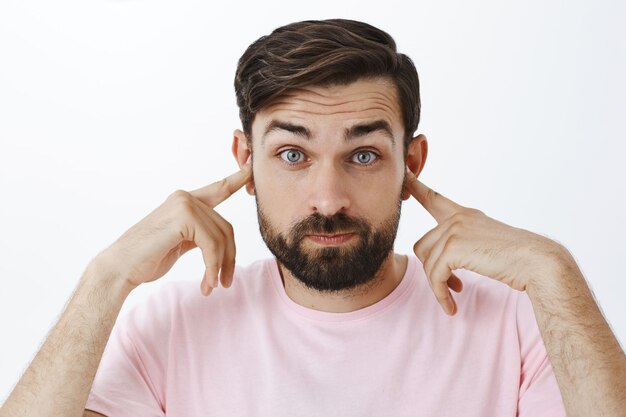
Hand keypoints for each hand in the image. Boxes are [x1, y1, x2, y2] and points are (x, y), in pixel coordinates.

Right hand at [97, 161, 251, 295]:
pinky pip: (212, 245)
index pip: (219, 189)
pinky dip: (213, 267)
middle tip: (226, 282)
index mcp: (184, 202)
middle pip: (225, 228)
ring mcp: (184, 204)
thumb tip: (222, 242)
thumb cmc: (147, 259)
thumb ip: (199, 235)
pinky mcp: (184, 217)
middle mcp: (185, 198)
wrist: (120, 268)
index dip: (238, 179)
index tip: (251, 169)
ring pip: (221, 239)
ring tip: (212, 286)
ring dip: (220, 267)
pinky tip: (207, 283)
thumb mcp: (181, 243)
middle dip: (229, 258)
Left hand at [404, 167, 568, 315]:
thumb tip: (442, 258)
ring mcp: (454, 230)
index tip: (405, 174)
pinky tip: (451, 306)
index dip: (416, 186)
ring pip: (427, 263)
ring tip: (452, 297)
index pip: (434, 198)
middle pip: (422, 246)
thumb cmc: (517, 259)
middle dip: (431, 270)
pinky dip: (440, 294)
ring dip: (437, 285)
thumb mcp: (486, 242)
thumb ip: (463, 243)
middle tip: (451, 286)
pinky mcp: (454, 247)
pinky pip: (434, 275)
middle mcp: (457, 218)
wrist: (537, 262)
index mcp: (465, 215)